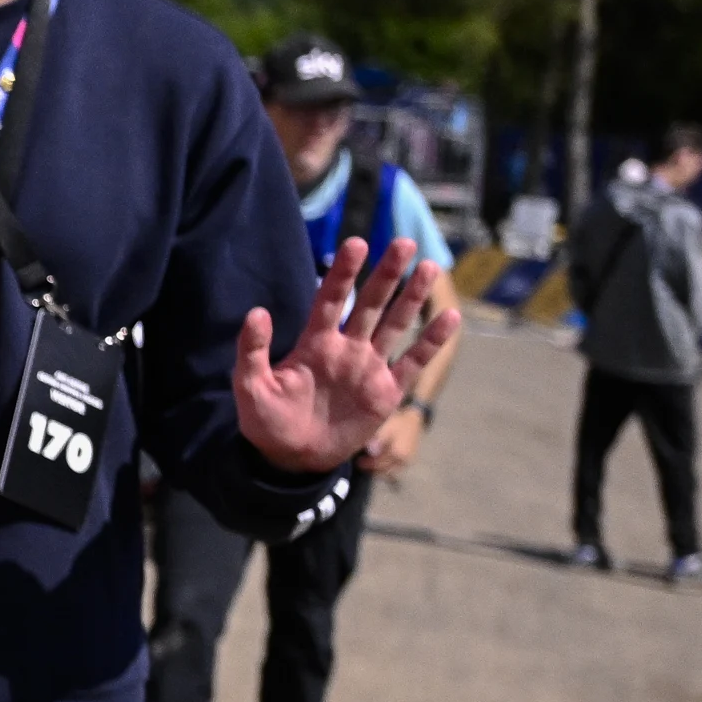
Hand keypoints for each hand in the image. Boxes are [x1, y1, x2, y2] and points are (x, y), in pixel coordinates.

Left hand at [234, 238, 458, 477]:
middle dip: (386, 275)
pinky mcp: (386, 392)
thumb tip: (256, 312)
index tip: (356, 244)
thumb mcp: (251, 386)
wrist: (292, 459)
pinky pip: (413, 362)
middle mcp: (346, 348)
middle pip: (370, 304)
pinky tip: (450, 317)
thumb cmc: (267, 421)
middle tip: (402, 242)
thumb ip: (252, 350)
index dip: (343, 273)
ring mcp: (368, 368)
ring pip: (395, 325)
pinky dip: (431, 341)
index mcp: (315, 343)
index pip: (331, 300)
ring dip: (412, 297)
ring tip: (428, 267)